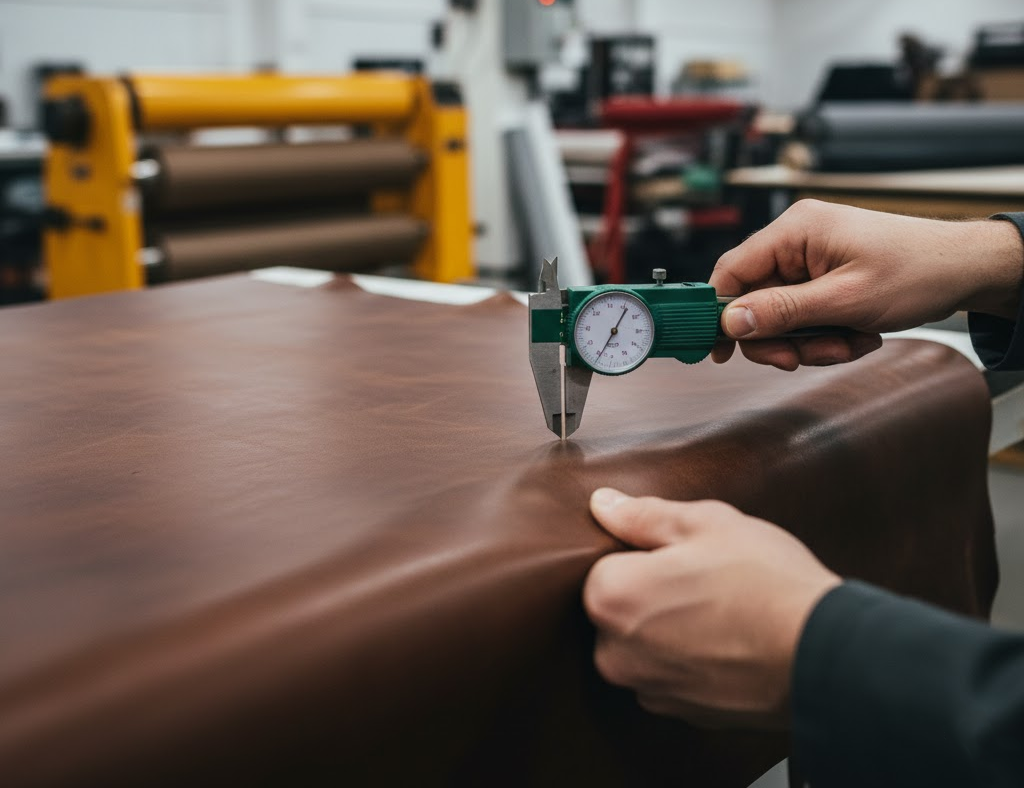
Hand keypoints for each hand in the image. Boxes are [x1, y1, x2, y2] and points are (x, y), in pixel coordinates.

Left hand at [583, 488, 839, 727]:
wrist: (824, 655)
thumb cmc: (765, 581)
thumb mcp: (705, 523)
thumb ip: (642, 515)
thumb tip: (602, 504)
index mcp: (611, 598)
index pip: (605, 566)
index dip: (646, 555)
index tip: (684, 556)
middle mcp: (615, 653)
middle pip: (621, 609)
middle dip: (653, 593)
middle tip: (707, 579)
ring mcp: (649, 689)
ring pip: (646, 644)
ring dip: (671, 629)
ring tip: (723, 612)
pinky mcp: (682, 714)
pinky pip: (673, 674)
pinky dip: (693, 659)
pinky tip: (730, 643)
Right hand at [709, 200, 1023, 369]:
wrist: (967, 271)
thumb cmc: (917, 271)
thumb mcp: (845, 300)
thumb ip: (782, 312)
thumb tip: (730, 322)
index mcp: (795, 231)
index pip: (731, 271)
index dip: (719, 313)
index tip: (717, 349)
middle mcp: (797, 242)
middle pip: (755, 302)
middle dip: (780, 337)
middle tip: (800, 358)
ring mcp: (811, 261)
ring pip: (782, 316)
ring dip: (809, 341)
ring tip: (847, 343)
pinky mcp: (825, 279)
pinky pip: (805, 316)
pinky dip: (826, 335)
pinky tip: (857, 335)